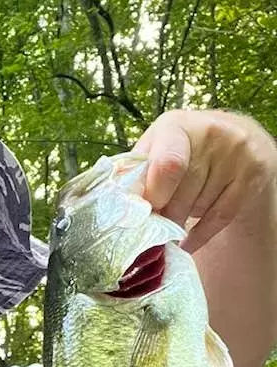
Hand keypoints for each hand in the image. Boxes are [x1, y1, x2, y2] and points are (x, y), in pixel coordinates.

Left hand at [132, 109, 276, 253]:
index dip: (154, 195)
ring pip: (199, 207)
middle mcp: (210, 133)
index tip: (146, 209)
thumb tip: (113, 199)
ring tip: (175, 216)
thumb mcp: (155, 147)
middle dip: (164, 215)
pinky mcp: (253, 175)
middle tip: (155, 223)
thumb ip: (136, 171)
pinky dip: (199, 235)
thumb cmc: (181, 147)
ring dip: (182, 219)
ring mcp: (236, 154)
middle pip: (181, 195)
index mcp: (176, 125)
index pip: (168, 165)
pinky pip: (220, 218)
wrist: (232, 138)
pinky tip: (186, 241)